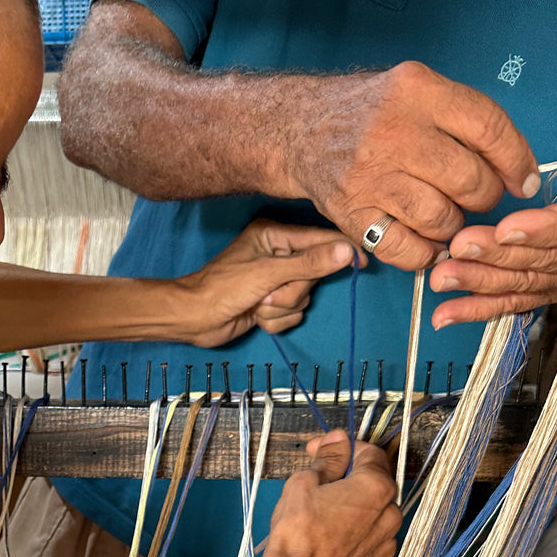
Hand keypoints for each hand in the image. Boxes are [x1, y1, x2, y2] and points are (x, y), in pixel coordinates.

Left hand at [178, 220, 356, 345]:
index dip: (341, 251)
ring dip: (282, 308)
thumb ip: (309, 263)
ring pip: (304, 297)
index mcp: (275, 235)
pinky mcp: (272, 302)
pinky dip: (276, 320)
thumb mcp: (268, 274)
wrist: (194, 319)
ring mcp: (275, 279)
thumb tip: (347, 249)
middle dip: (292, 292)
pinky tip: (256, 317)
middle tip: (269, 295)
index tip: (363, 262)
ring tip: (259, 305)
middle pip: (313, 275)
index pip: (320, 239)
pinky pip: (293, 314)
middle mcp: (278, 254)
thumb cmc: (223, 289)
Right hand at [263, 433, 400, 556]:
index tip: (323, 450)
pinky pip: (371, 543)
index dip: (344, 447)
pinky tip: (332, 540)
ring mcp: (386, 544)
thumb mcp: (304, 483)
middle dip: (350, 479)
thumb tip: (338, 440)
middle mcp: (390, 515)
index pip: (369, 453)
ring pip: (375, 516)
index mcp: (376, 488)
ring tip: (324, 517)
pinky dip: (357, 537)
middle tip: (320, 484)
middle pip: (375, 485)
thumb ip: (328, 458)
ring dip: (355, 510)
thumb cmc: (297, 533)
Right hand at [285, 62, 539, 270]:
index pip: (489, 129)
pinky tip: (423, 239)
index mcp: (418, 91)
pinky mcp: (351, 213)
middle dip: (484, 198)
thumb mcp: (419, 90)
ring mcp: (369, 176)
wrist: (300, 128)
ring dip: (453, 226)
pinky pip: (405, 250)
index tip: (524, 182)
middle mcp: (393, 132)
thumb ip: (466, 120)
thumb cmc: (373, 113)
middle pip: (470, 181)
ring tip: (443, 213)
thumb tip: (520, 172)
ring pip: (441, 219)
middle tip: (474, 197)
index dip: (517, 162)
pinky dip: (424, 252)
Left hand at [430, 48, 556, 325]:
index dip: (544, 228)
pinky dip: (482, 310)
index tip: (508, 226)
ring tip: (441, 278)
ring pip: (527, 283)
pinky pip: (519, 303)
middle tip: (456, 245)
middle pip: (544, 258)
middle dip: (498, 255)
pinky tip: (446, 314)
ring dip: (482, 283)